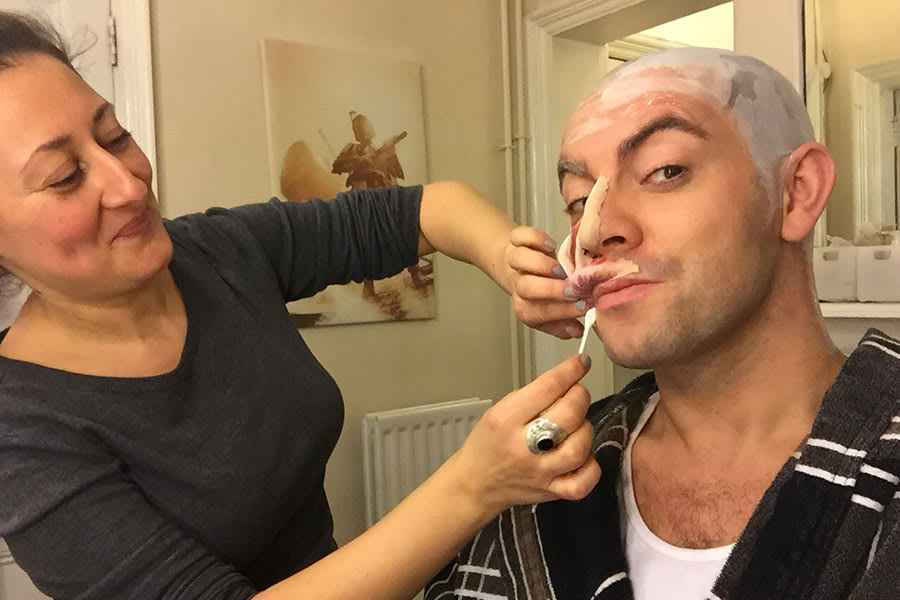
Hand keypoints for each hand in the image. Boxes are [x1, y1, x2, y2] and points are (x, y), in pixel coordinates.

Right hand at [448, 354, 600, 516]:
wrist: (476, 484)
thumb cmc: (488, 443)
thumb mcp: (500, 409)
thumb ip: (533, 396)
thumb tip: (569, 381)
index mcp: (505, 420)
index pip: (547, 388)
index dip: (570, 371)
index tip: (581, 363)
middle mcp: (523, 447)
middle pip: (569, 415)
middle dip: (580, 397)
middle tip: (576, 395)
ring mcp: (539, 473)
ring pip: (579, 447)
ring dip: (584, 429)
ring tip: (575, 426)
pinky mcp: (550, 492)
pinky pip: (583, 482)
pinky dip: (589, 467)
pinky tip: (581, 456)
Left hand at [506, 226, 586, 338]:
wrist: (516, 267)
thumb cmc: (542, 291)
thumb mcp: (553, 313)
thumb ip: (564, 324)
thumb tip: (577, 331)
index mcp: (525, 307)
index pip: (536, 313)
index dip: (560, 311)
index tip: (583, 306)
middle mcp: (519, 285)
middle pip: (525, 288)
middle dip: (550, 289)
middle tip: (572, 288)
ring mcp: (515, 261)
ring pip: (519, 260)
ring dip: (542, 265)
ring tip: (561, 268)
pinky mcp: (515, 241)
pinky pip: (518, 237)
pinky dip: (534, 239)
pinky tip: (550, 246)